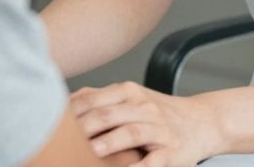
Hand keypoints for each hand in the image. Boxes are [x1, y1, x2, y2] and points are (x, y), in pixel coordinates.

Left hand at [69, 82, 219, 166]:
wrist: (203, 121)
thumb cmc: (159, 113)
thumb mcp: (131, 97)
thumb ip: (100, 97)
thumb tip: (66, 102)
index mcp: (129, 93)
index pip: (93, 100)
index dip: (71, 113)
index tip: (50, 126)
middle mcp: (143, 108)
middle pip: (107, 115)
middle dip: (83, 129)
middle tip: (61, 143)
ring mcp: (159, 130)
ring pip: (130, 133)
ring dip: (108, 143)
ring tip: (91, 153)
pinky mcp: (172, 152)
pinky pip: (153, 161)